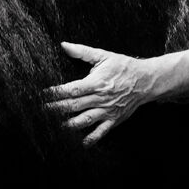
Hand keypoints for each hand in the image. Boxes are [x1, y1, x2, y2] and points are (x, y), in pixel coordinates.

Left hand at [46, 42, 160, 145]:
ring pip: (85, 119)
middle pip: (75, 105)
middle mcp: (100, 98)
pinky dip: (92, 138)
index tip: (44, 94)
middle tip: (43, 111)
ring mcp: (107, 110)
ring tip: (57, 126)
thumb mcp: (103, 56)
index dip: (57, 92)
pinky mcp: (113, 119)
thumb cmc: (123, 67)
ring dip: (70, 124)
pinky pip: (101, 131)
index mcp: (96, 82)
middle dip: (57, 109)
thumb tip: (64, 45)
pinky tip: (82, 143)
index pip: (72, 89)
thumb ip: (82, 51)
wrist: (145, 80)